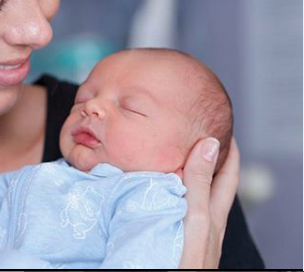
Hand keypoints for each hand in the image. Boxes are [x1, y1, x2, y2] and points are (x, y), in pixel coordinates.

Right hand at [180, 137, 239, 268]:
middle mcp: (204, 222)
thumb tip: (210, 144)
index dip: (228, 150)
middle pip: (212, 184)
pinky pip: (175, 207)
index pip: (227, 174)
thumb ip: (200, 184)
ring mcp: (190, 231)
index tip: (221, 126)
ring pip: (192, 195)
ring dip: (187, 174)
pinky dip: (170, 191)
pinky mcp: (172, 237)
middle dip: (210, 159)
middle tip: (197, 135)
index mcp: (213, 214)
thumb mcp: (196, 217)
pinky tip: (157, 191)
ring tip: (174, 156)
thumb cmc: (185, 260)